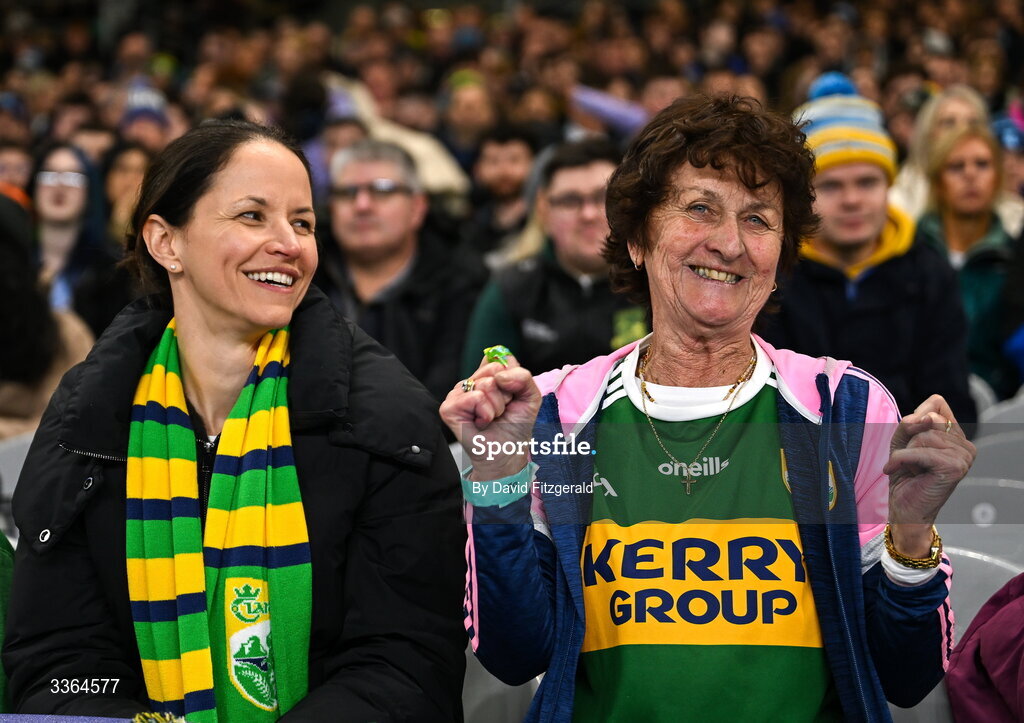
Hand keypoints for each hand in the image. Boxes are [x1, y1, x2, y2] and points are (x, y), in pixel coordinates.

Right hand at [440, 352, 541, 480]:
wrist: (507, 453)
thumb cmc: (515, 426)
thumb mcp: (530, 397)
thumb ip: (523, 376)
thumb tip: (500, 375)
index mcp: (487, 376)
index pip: (502, 359)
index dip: (513, 378)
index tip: (513, 396)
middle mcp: (471, 382)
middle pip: (494, 369)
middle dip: (506, 394)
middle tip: (502, 410)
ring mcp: (457, 394)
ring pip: (486, 385)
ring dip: (497, 407)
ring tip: (492, 418)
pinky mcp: (449, 408)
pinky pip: (474, 398)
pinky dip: (485, 413)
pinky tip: (481, 423)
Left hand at [883, 395, 975, 555]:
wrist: (904, 509)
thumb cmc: (903, 475)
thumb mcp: (901, 440)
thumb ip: (911, 422)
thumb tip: (927, 418)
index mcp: (957, 435)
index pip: (936, 403)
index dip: (916, 418)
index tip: (910, 442)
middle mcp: (966, 444)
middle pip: (928, 417)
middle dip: (909, 438)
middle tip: (909, 460)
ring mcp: (964, 456)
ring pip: (923, 434)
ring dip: (905, 452)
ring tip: (909, 468)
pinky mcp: (954, 467)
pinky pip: (918, 450)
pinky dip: (899, 459)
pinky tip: (894, 471)